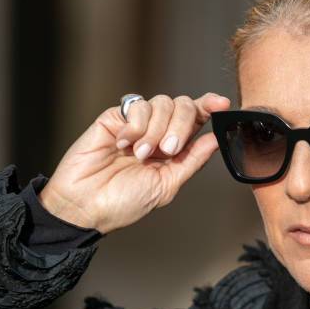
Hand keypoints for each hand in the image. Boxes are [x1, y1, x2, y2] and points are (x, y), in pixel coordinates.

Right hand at [38, 93, 229, 233]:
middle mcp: (158, 131)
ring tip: (139, 154)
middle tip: (168, 150)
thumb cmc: (125, 202)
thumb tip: (216, 139)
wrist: (86, 205)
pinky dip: (135, 126)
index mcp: (174, 147)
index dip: (211, 105)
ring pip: (162, 103)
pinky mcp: (115, 118)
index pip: (197, 117)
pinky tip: (122, 144)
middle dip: (181, 125)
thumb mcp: (167, 185)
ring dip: (156, 130)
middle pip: (183, 105)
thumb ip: (192, 160)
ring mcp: (137, 123)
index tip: (223, 104)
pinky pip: (138, 106)